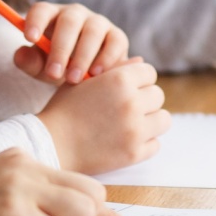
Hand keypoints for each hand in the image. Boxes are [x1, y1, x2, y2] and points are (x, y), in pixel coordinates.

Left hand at [12, 2, 130, 83]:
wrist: (85, 76)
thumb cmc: (56, 66)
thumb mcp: (39, 67)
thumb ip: (28, 61)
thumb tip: (20, 54)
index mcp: (51, 16)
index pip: (42, 10)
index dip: (35, 21)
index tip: (29, 37)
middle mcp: (75, 14)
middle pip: (69, 21)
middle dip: (61, 48)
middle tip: (54, 73)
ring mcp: (98, 23)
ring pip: (92, 31)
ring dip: (82, 56)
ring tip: (73, 79)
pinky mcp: (117, 36)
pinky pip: (114, 42)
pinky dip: (106, 58)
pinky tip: (95, 75)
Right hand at [36, 58, 169, 174]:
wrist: (51, 144)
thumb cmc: (65, 109)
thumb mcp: (84, 80)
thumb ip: (115, 69)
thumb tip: (140, 62)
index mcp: (119, 80)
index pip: (149, 72)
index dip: (139, 79)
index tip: (128, 88)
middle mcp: (131, 103)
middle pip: (158, 95)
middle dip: (145, 100)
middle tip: (127, 107)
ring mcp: (135, 130)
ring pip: (163, 119)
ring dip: (151, 121)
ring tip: (132, 124)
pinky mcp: (134, 153)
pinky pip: (155, 144)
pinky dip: (145, 143)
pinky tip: (126, 140)